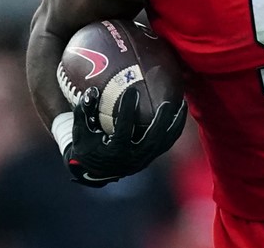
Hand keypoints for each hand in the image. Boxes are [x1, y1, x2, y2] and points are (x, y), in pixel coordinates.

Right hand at [63, 86, 186, 187]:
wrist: (96, 171)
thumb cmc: (88, 146)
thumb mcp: (81, 132)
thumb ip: (84, 112)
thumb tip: (92, 91)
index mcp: (114, 153)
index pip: (123, 130)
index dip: (127, 111)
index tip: (132, 91)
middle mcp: (132, 158)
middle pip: (151, 138)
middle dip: (161, 120)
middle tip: (166, 102)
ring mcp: (145, 159)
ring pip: (164, 141)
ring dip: (175, 123)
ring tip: (182, 103)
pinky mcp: (152, 156)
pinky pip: (168, 141)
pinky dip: (176, 127)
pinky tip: (181, 111)